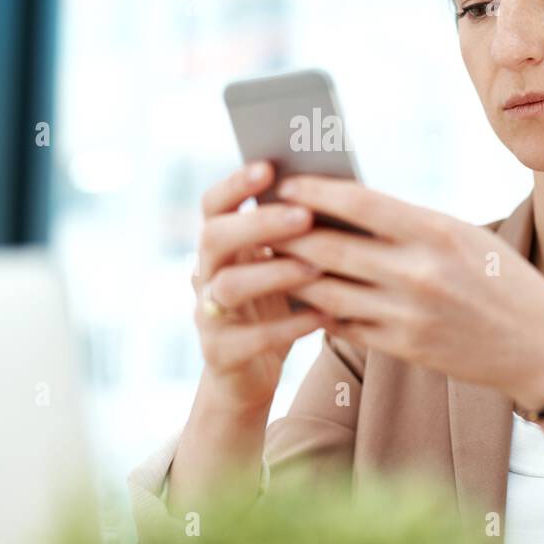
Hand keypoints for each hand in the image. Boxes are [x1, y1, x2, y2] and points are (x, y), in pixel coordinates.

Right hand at [191, 161, 331, 412]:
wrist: (250, 375)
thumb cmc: (277, 307)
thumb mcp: (282, 266)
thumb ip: (295, 237)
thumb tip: (339, 192)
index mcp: (220, 245)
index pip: (213, 204)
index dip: (235, 184)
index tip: (269, 168)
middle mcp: (205, 274)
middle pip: (213, 237)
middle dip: (258, 223)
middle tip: (303, 216)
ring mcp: (208, 314)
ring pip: (228, 285)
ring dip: (273, 273)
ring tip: (316, 269)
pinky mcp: (220, 353)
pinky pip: (249, 338)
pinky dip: (287, 326)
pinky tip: (322, 316)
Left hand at [272, 176, 543, 407]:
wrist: (541, 345)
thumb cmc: (502, 279)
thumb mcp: (463, 236)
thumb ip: (409, 223)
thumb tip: (346, 204)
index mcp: (436, 232)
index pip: (359, 202)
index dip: (314, 191)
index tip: (284, 183)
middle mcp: (419, 273)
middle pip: (331, 247)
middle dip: (287, 232)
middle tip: (259, 219)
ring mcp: (409, 315)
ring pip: (327, 291)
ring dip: (293, 273)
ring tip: (269, 257)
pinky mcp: (404, 349)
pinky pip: (345, 326)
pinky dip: (318, 310)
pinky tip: (301, 297)